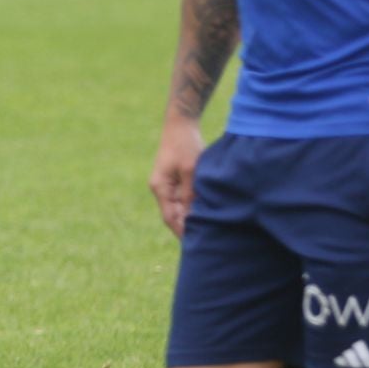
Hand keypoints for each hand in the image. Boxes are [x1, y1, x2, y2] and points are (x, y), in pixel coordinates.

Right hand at [149, 116, 203, 237]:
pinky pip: (182, 198)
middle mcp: (160, 188)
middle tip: (205, 239)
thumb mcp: (191, 170)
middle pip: (173, 214)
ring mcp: (166, 184)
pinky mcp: (174, 179)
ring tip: (207, 228)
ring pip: (178, 207)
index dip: (181, 231)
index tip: (195, 243)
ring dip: (190, 216)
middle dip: (186, 226)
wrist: (180, 124)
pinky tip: (204, 211)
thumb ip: (190, 194)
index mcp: (160, 187)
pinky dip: (191, 205)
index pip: (169, 217)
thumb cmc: (185, 144)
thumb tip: (193, 216)